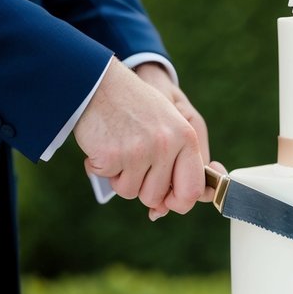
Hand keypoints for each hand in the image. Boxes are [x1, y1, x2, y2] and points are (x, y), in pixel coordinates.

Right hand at [74, 58, 216, 219]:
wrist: (99, 82)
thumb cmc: (135, 108)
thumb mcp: (168, 127)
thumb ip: (174, 166)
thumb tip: (162, 211)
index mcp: (187, 138)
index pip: (192, 190)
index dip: (178, 202)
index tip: (167, 201)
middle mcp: (166, 145)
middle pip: (155, 196)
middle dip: (141, 185)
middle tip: (133, 157)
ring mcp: (140, 151)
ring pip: (130, 192)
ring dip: (119, 176)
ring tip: (119, 146)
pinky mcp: (113, 155)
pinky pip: (107, 180)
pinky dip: (100, 166)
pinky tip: (102, 143)